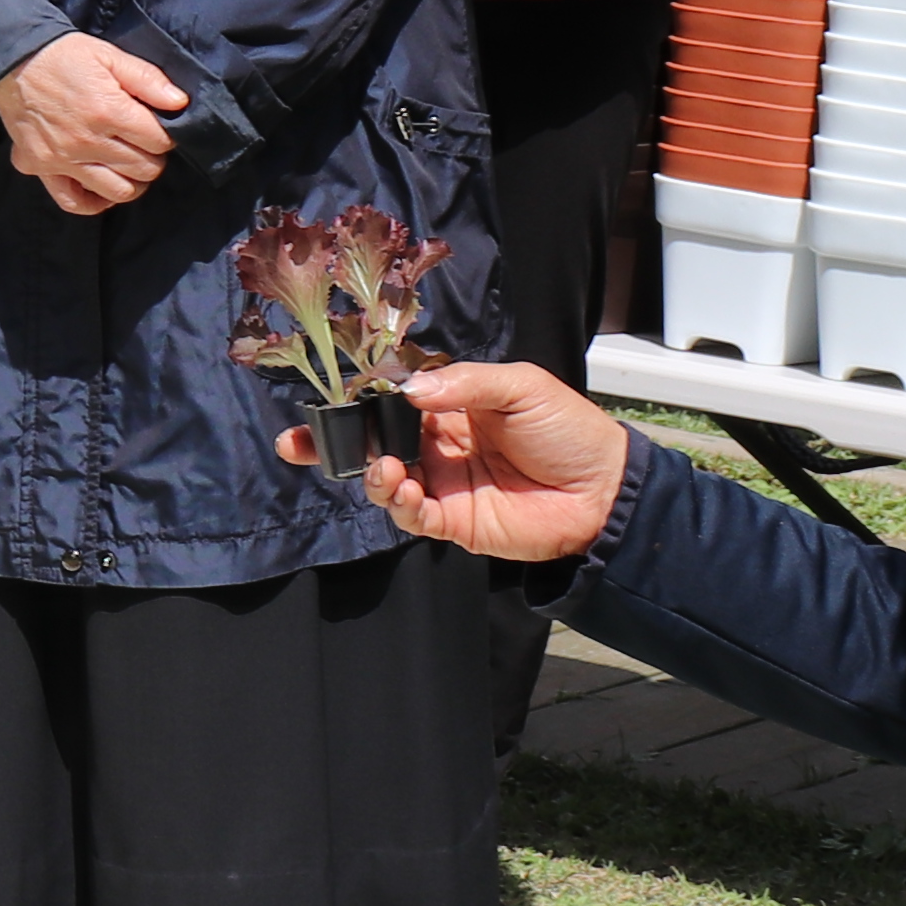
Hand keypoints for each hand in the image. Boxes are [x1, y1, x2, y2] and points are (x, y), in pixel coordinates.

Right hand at [0, 31, 188, 215]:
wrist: (12, 62)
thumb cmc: (64, 56)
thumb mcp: (110, 55)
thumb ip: (148, 79)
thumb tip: (180, 102)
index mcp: (108, 111)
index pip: (159, 142)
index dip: (166, 136)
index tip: (157, 128)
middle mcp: (87, 142)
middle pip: (144, 169)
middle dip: (153, 157)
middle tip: (144, 144)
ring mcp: (63, 160)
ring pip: (118, 191)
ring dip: (132, 181)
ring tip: (129, 164)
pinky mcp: (42, 168)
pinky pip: (75, 202)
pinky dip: (96, 202)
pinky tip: (104, 188)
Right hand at [285, 354, 632, 559]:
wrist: (605, 490)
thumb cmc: (569, 429)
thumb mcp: (520, 387)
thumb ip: (465, 384)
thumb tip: (408, 388)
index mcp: (453, 406)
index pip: (393, 400)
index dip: (357, 400)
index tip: (328, 398)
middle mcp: (440, 444)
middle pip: (374, 442)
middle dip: (334, 443)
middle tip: (300, 442)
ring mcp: (444, 484)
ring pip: (386, 480)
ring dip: (371, 475)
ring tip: (382, 468)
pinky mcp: (455, 521)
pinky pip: (412, 515)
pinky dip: (400, 503)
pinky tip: (403, 488)